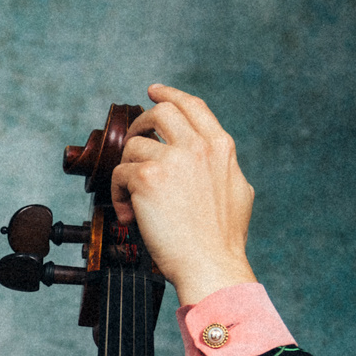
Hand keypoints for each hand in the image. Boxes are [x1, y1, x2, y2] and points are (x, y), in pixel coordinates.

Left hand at [110, 83, 256, 305]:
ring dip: (127, 171)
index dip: (170, 94)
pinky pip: (119, 173)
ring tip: (132, 199)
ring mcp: (173, 160)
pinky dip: (117, 194)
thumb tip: (212, 160)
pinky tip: (129, 214)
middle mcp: (198, 146)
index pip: (192, 106)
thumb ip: (222, 167)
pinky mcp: (148, 178)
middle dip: (140, 124)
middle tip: (132, 142)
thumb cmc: (222, 240)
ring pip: (134, 146)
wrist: (212, 265)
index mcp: (220, 147)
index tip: (153, 90)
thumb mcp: (238, 191)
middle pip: (160, 112)